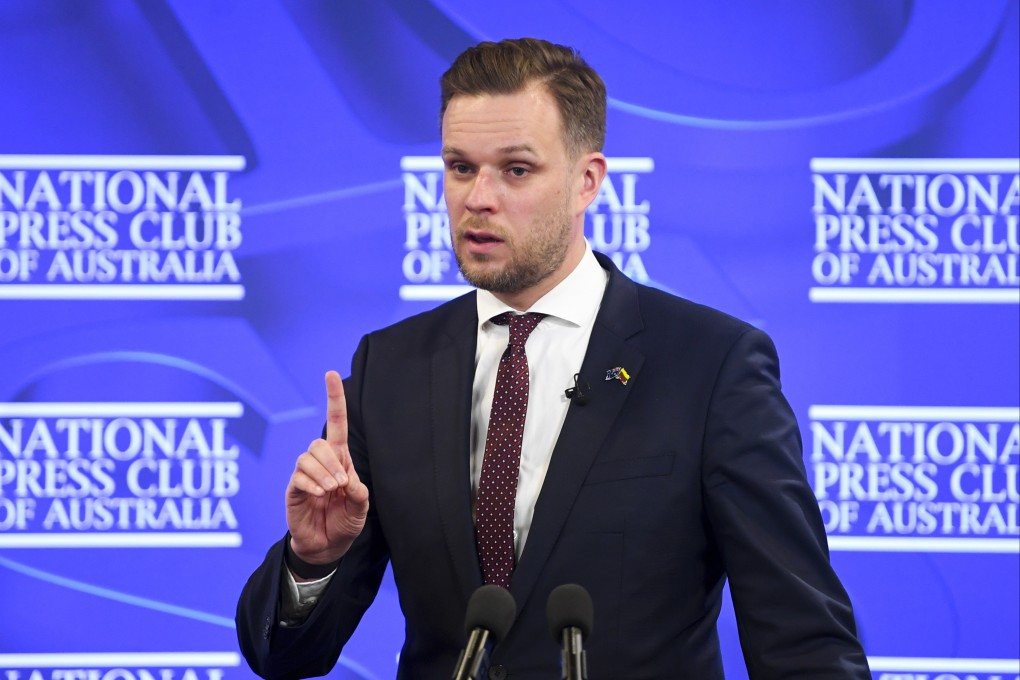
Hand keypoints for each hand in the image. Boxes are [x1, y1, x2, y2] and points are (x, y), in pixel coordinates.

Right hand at [285, 371, 369, 569]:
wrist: (327, 546)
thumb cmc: (344, 522)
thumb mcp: (360, 509)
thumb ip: (359, 494)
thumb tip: (348, 481)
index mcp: (341, 460)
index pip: (336, 423)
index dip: (334, 399)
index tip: (331, 373)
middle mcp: (322, 462)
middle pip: (320, 443)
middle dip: (332, 462)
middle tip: (342, 485)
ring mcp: (305, 475)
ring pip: (308, 457)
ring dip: (322, 473)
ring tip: (331, 492)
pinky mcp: (294, 489)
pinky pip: (298, 476)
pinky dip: (311, 483)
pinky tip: (320, 495)